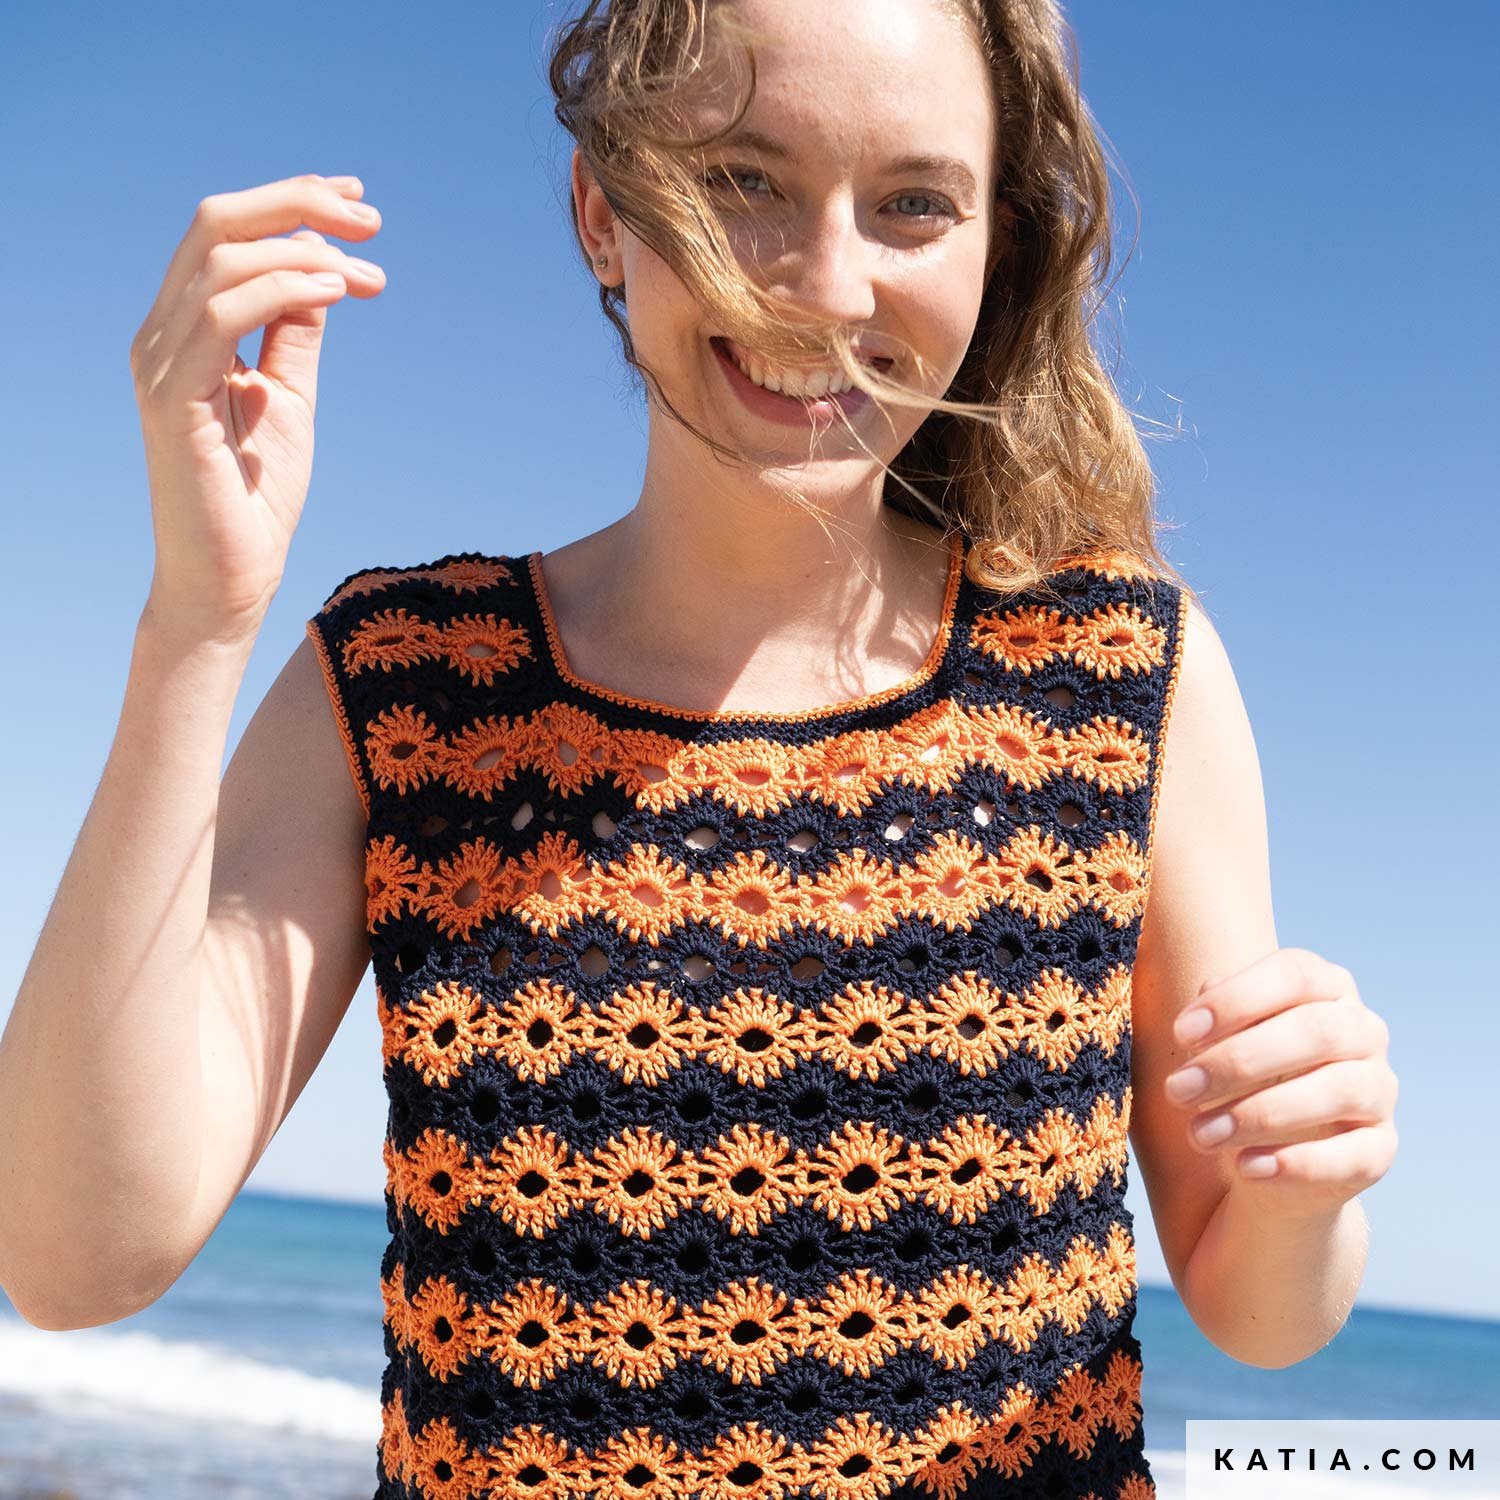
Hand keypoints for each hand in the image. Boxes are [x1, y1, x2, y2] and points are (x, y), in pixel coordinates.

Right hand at [129, 172, 385, 646]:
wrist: (230, 578)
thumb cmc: (256, 496)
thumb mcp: (289, 396)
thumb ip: (296, 333)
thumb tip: (326, 269)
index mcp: (184, 329)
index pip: (227, 234)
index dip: (292, 203)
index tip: (360, 203)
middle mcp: (161, 334)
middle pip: (218, 223)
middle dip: (298, 202)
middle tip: (372, 218)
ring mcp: (159, 363)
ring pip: (220, 257)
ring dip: (304, 248)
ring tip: (367, 269)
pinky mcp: (172, 398)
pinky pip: (220, 313)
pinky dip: (281, 288)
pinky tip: (336, 290)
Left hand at [1162, 947, 1396, 1215]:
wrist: (1267, 1148)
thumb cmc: (1239, 1071)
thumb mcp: (1222, 1035)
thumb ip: (1213, 1017)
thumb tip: (1196, 1022)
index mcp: (1327, 986)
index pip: (1294, 975)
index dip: (1236, 1001)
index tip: (1181, 1034)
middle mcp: (1363, 1031)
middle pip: (1315, 1031)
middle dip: (1238, 1061)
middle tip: (1178, 1090)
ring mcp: (1379, 1089)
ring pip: (1337, 1092)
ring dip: (1260, 1114)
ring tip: (1200, 1133)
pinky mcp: (1380, 1148)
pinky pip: (1353, 1155)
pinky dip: (1298, 1163)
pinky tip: (1246, 1167)